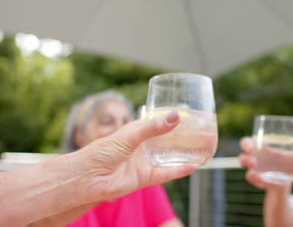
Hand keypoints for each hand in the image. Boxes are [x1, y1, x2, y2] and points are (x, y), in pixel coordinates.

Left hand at [77, 110, 195, 201]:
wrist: (87, 178)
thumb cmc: (101, 151)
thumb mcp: (130, 135)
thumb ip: (153, 128)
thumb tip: (176, 116)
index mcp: (138, 131)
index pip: (161, 122)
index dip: (175, 119)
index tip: (192, 115)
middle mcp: (144, 146)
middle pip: (169, 140)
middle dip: (186, 137)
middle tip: (204, 132)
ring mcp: (145, 162)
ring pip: (171, 156)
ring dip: (186, 153)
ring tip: (205, 149)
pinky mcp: (145, 177)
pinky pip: (166, 173)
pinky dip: (179, 170)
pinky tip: (193, 166)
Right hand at [238, 137, 292, 189]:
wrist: (287, 177)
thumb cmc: (287, 159)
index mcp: (259, 147)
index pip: (246, 143)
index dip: (246, 144)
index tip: (251, 147)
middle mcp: (254, 159)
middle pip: (242, 158)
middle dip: (245, 160)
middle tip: (253, 162)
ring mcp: (256, 173)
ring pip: (248, 173)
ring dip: (251, 175)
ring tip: (257, 176)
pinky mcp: (261, 183)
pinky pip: (257, 184)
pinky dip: (260, 183)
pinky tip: (264, 184)